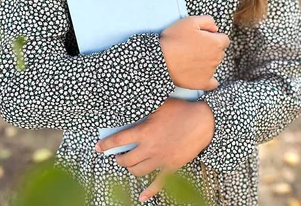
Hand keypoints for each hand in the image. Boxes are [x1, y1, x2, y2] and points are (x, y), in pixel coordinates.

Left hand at [94, 97, 214, 201]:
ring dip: (130, 169)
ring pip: (138, 171)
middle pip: (126, 160)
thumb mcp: (160, 104)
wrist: (203, 122)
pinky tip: (142, 197)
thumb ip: (144, 108)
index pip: (119, 140)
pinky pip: (158, 183)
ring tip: (127, 164)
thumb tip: (130, 106)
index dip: (105, 145)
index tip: (96, 147)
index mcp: (145, 132)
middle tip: (116, 156)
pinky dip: (149, 192)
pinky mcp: (171, 167)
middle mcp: (150, 148)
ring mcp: (160, 160)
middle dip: (118, 159)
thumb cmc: (181, 110)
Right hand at [160, 15, 229, 89]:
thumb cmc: (174, 39)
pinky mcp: (203, 83)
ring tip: (190, 58)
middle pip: (219, 52)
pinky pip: (212, 83)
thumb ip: (208, 21)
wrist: (161, 60)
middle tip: (194, 47)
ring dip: (207, 61)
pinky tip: (199, 74)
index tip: (202, 38)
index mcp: (216, 43)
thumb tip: (216, 29)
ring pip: (214, 65)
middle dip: (211, 49)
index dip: (213, 38)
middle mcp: (217, 58)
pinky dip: (208, 79)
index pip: (224, 40)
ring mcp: (211, 72)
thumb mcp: (190, 21)